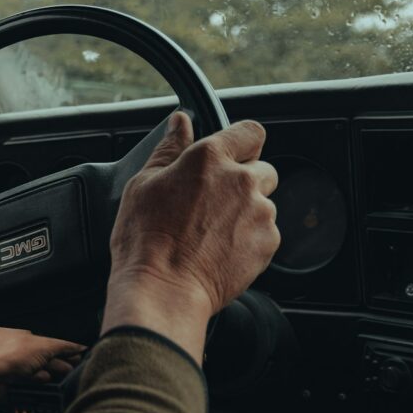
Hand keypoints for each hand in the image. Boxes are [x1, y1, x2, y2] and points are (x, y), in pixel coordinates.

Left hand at [0, 326, 84, 401]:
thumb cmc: (3, 353)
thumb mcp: (42, 346)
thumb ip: (62, 345)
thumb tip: (77, 345)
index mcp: (15, 324)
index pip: (44, 330)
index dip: (60, 339)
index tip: (74, 347)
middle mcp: (10, 339)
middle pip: (40, 346)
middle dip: (58, 354)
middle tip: (74, 359)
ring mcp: (8, 357)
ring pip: (34, 361)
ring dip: (50, 366)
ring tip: (66, 370)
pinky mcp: (7, 373)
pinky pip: (26, 373)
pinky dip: (37, 376)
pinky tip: (46, 377)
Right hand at [102, 112, 279, 362]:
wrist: (164, 290)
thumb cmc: (146, 241)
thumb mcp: (144, 185)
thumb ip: (169, 149)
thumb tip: (180, 122)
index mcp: (209, 158)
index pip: (250, 132)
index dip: (242, 143)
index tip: (232, 156)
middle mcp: (241, 180)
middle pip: (262, 169)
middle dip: (244, 182)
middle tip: (213, 205)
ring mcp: (259, 212)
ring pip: (264, 203)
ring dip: (247, 213)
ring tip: (212, 234)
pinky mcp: (268, 243)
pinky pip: (266, 233)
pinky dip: (250, 240)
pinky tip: (221, 251)